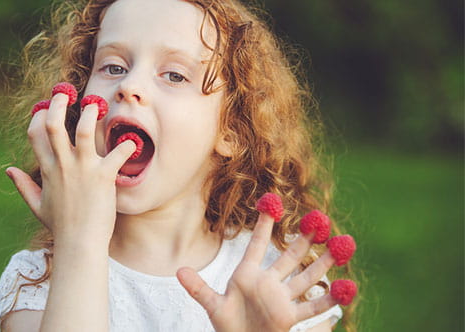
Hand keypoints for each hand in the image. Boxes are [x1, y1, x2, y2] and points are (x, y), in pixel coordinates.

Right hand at [5, 91, 135, 244]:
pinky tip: (133, 143)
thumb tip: (8, 170)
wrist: (80, 244)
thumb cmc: (61, 226)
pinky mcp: (103, 176)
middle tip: (65, 92)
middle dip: (58, 103)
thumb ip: (23, 186)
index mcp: (47, 170)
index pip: (35, 134)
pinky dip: (126, 145)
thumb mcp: (37, 205)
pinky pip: (117, 152)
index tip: (45, 108)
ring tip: (96, 105)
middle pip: (53, 124)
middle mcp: (62, 165)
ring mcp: (83, 169)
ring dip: (90, 113)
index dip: (38, 116)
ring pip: (83, 129)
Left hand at [177, 207, 342, 331]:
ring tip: (341, 244)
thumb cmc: (228, 326)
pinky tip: (346, 287)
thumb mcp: (213, 306)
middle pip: (289, 256)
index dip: (264, 225)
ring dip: (323, 262)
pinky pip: (312, 306)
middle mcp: (268, 283)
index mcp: (247, 275)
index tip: (272, 203)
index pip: (257, 245)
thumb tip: (178, 271)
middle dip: (304, 239)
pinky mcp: (290, 317)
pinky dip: (329, 299)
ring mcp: (282, 299)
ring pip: (305, 276)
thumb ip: (198, 289)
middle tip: (319, 219)